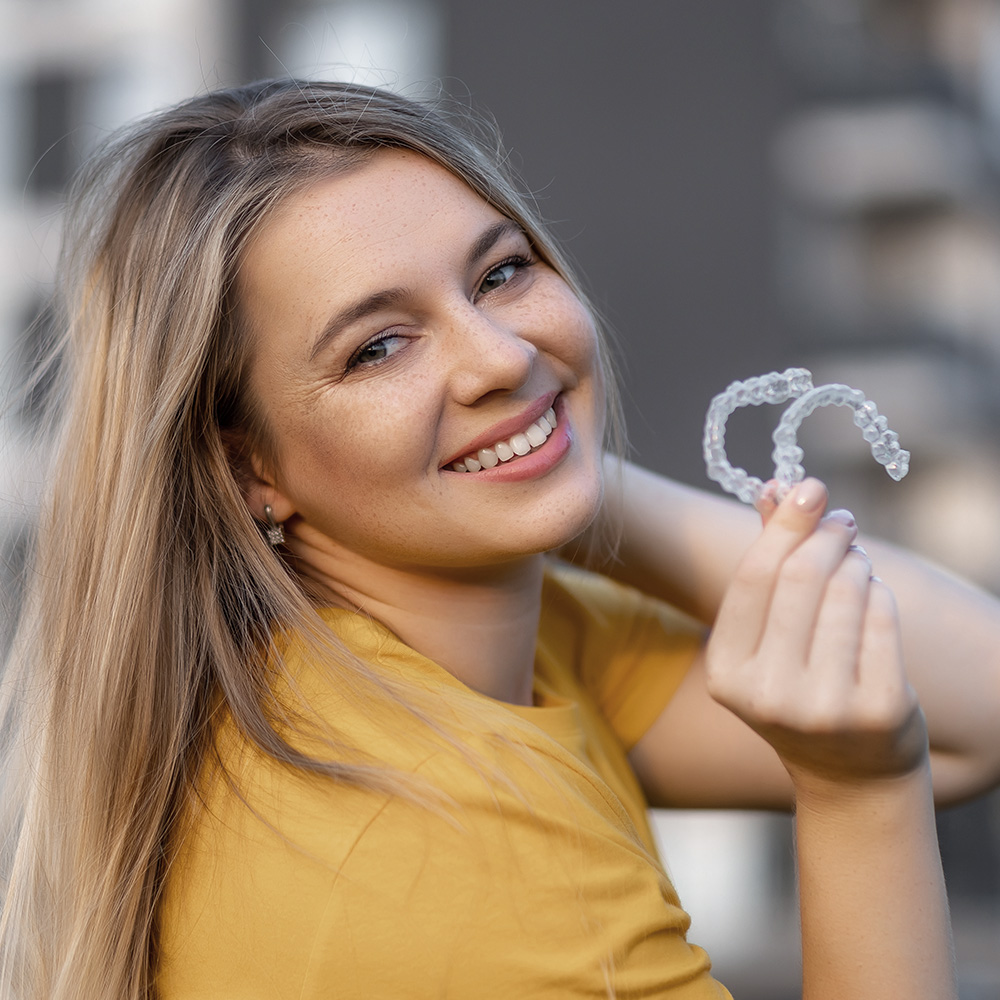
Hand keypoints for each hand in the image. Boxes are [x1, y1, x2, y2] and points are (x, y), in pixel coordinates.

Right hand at [705, 478, 927, 790]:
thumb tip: (775, 486)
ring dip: (857, 563)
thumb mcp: (767, 635)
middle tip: (842, 522)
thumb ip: (766, 560)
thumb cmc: (800, 684)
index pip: (752, 580)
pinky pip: (883, 619)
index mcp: (726, 674)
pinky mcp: (879, 711)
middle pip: (801, 580)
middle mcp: (768, 696)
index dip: (783, 527)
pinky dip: (881, 594)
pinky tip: (874, 598)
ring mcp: (824, 708)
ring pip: (848, 593)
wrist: (849, 772)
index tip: (809, 489)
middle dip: (827, 538)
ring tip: (857, 565)